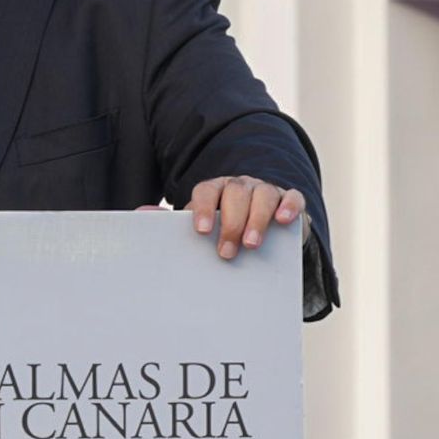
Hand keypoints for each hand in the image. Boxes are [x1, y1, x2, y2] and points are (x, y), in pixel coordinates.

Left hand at [186, 176, 306, 260]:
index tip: (202, 231)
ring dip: (257, 219)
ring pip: (263, 195)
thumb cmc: (226, 232)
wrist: (264, 236)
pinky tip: (283, 220)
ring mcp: (266, 190)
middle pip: (235, 194)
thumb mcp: (205, 228)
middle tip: (226, 252)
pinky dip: (289, 206)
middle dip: (231, 224)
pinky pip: (293, 197)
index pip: (207, 191)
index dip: (203, 208)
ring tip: (251, 245)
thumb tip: (145, 212)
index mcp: (216, 190)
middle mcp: (241, 186)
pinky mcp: (289, 200)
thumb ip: (177, 223)